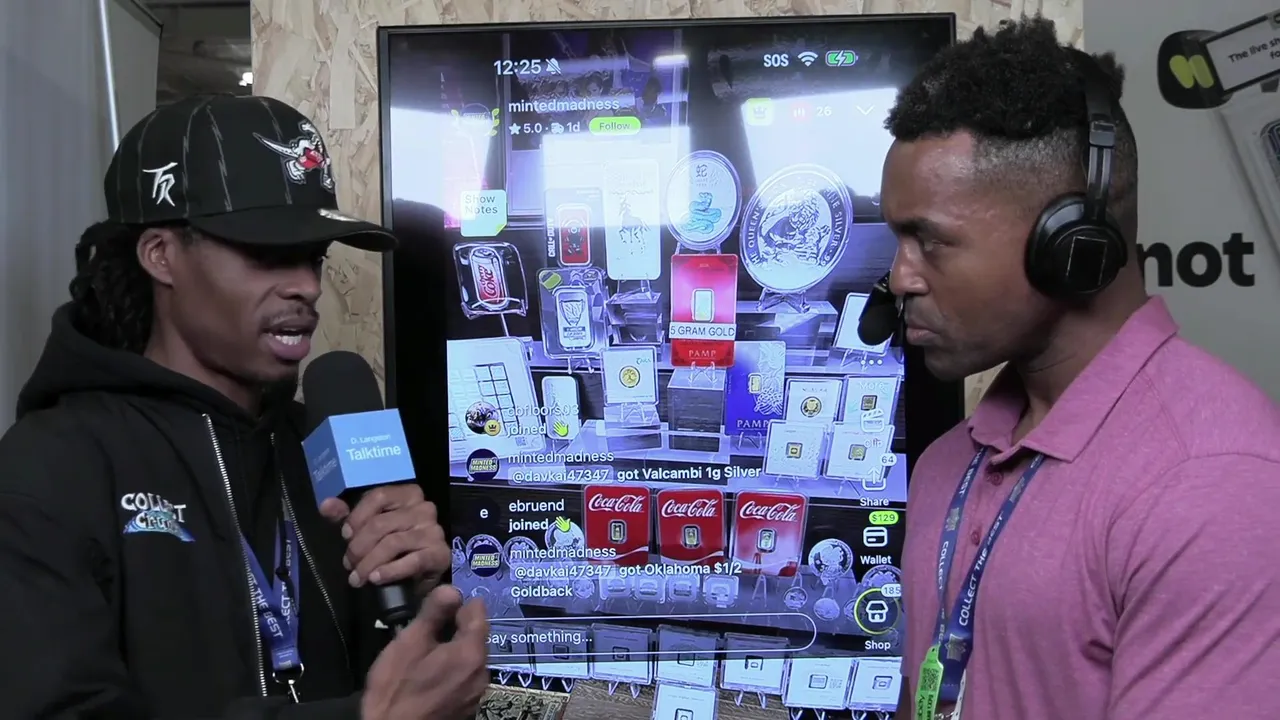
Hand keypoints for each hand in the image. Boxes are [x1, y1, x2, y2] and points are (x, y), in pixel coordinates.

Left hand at [319, 484, 447, 590]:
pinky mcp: (440, 554)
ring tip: (357, 578)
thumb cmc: (391, 546)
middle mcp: (425, 508)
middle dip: (358, 547)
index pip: (379, 496)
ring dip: (369, 563)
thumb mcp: (366, 528)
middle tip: (348, 565)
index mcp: (408, 494)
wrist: (419, 577)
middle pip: (382, 523)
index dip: (357, 516)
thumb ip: (346, 516)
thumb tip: (326, 505)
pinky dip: (389, 571)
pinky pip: (412, 562)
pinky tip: (375, 579)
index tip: (344, 536)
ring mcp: (434, 531)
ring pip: (393, 543)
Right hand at [361, 586, 490, 719]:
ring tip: (429, 650)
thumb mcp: (409, 644)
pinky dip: (455, 669)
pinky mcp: (468, 707)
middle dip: (457, 626)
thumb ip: (433, 613)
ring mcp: (477, 693)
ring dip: (455, 649)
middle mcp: (483, 672)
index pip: (478, 612)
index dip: (461, 602)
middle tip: (431, 626)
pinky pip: (466, 677)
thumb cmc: (397, 689)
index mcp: (471, 653)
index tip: (442, 602)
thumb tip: (450, 589)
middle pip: (477, 636)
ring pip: (471, 657)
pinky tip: (433, 673)